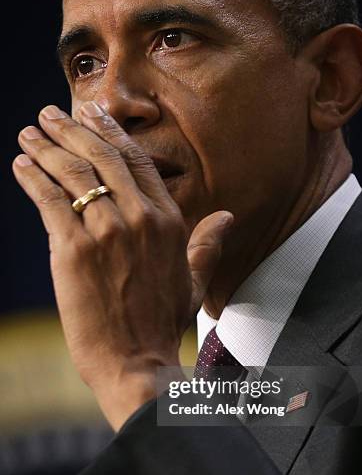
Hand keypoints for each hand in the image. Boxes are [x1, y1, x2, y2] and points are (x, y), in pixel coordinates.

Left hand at [13, 102, 232, 429]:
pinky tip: (21, 165)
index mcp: (168, 222)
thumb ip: (208, 245)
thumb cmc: (163, 324)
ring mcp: (107, 232)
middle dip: (73, 129)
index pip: (137, 162)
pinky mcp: (73, 249)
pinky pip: (50, 200)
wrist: (136, 361)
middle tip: (51, 112)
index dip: (112, 133)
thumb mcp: (194, 282)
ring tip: (28, 132)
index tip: (93, 114)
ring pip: (72, 174)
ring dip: (46, 147)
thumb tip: (227, 217)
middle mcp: (139, 218)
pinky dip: (32, 178)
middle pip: (102, 158)